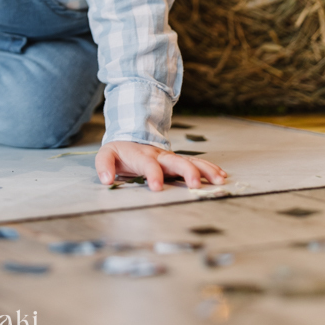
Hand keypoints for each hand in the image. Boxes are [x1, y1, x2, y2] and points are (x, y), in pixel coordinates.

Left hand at [95, 140, 226, 192]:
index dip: (153, 174)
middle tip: (195, 184)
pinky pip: (196, 162)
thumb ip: (104, 165)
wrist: (131, 136)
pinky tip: (220, 175)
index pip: (147, 164)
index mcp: (140, 154)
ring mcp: (170, 157)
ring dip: (203, 170)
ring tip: (217, 180)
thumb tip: (106, 180)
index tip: (157, 188)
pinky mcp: (178, 161)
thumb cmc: (120, 151)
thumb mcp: (107, 154)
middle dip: (186, 171)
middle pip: (175, 160)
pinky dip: (208, 168)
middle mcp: (158, 154)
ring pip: (189, 160)